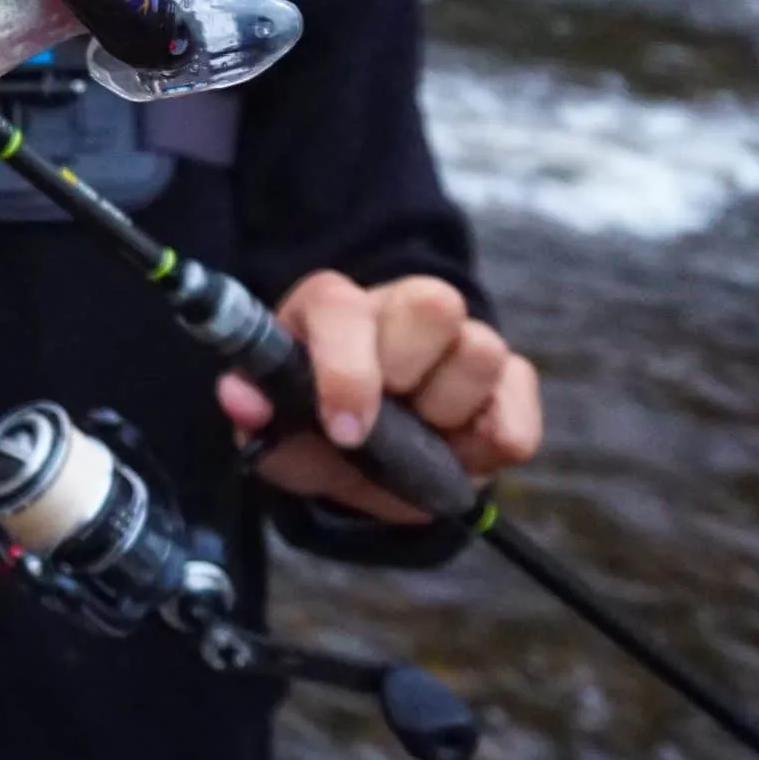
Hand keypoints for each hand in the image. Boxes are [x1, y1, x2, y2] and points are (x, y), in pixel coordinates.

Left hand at [216, 272, 542, 523]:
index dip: (346, 370)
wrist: (362, 456)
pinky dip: (485, 450)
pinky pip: (518, 421)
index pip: (344, 307)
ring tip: (416, 435)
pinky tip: (449, 454)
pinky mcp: (511, 386)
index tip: (343, 429)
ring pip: (482, 350)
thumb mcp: (274, 425)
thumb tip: (240, 399)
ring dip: (446, 412)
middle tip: (385, 419)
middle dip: (407, 374)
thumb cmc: (313, 422)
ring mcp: (464, 340)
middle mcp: (403, 306)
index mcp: (335, 306)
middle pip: (434, 302)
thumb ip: (254, 410)